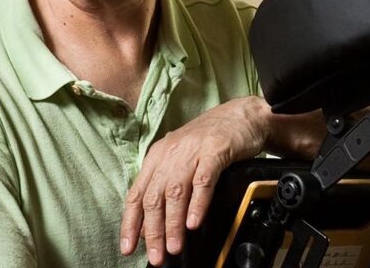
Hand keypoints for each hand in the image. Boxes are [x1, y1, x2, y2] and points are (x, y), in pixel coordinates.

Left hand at [118, 96, 269, 265]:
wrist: (242, 115)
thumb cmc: (211, 139)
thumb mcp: (181, 159)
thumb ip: (165, 188)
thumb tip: (152, 224)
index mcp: (157, 156)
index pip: (136, 194)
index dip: (131, 223)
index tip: (128, 247)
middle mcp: (170, 153)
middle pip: (154, 197)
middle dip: (153, 231)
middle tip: (156, 255)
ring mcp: (192, 151)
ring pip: (175, 192)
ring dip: (173, 223)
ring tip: (174, 246)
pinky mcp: (215, 151)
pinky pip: (203, 181)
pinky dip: (197, 203)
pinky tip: (194, 222)